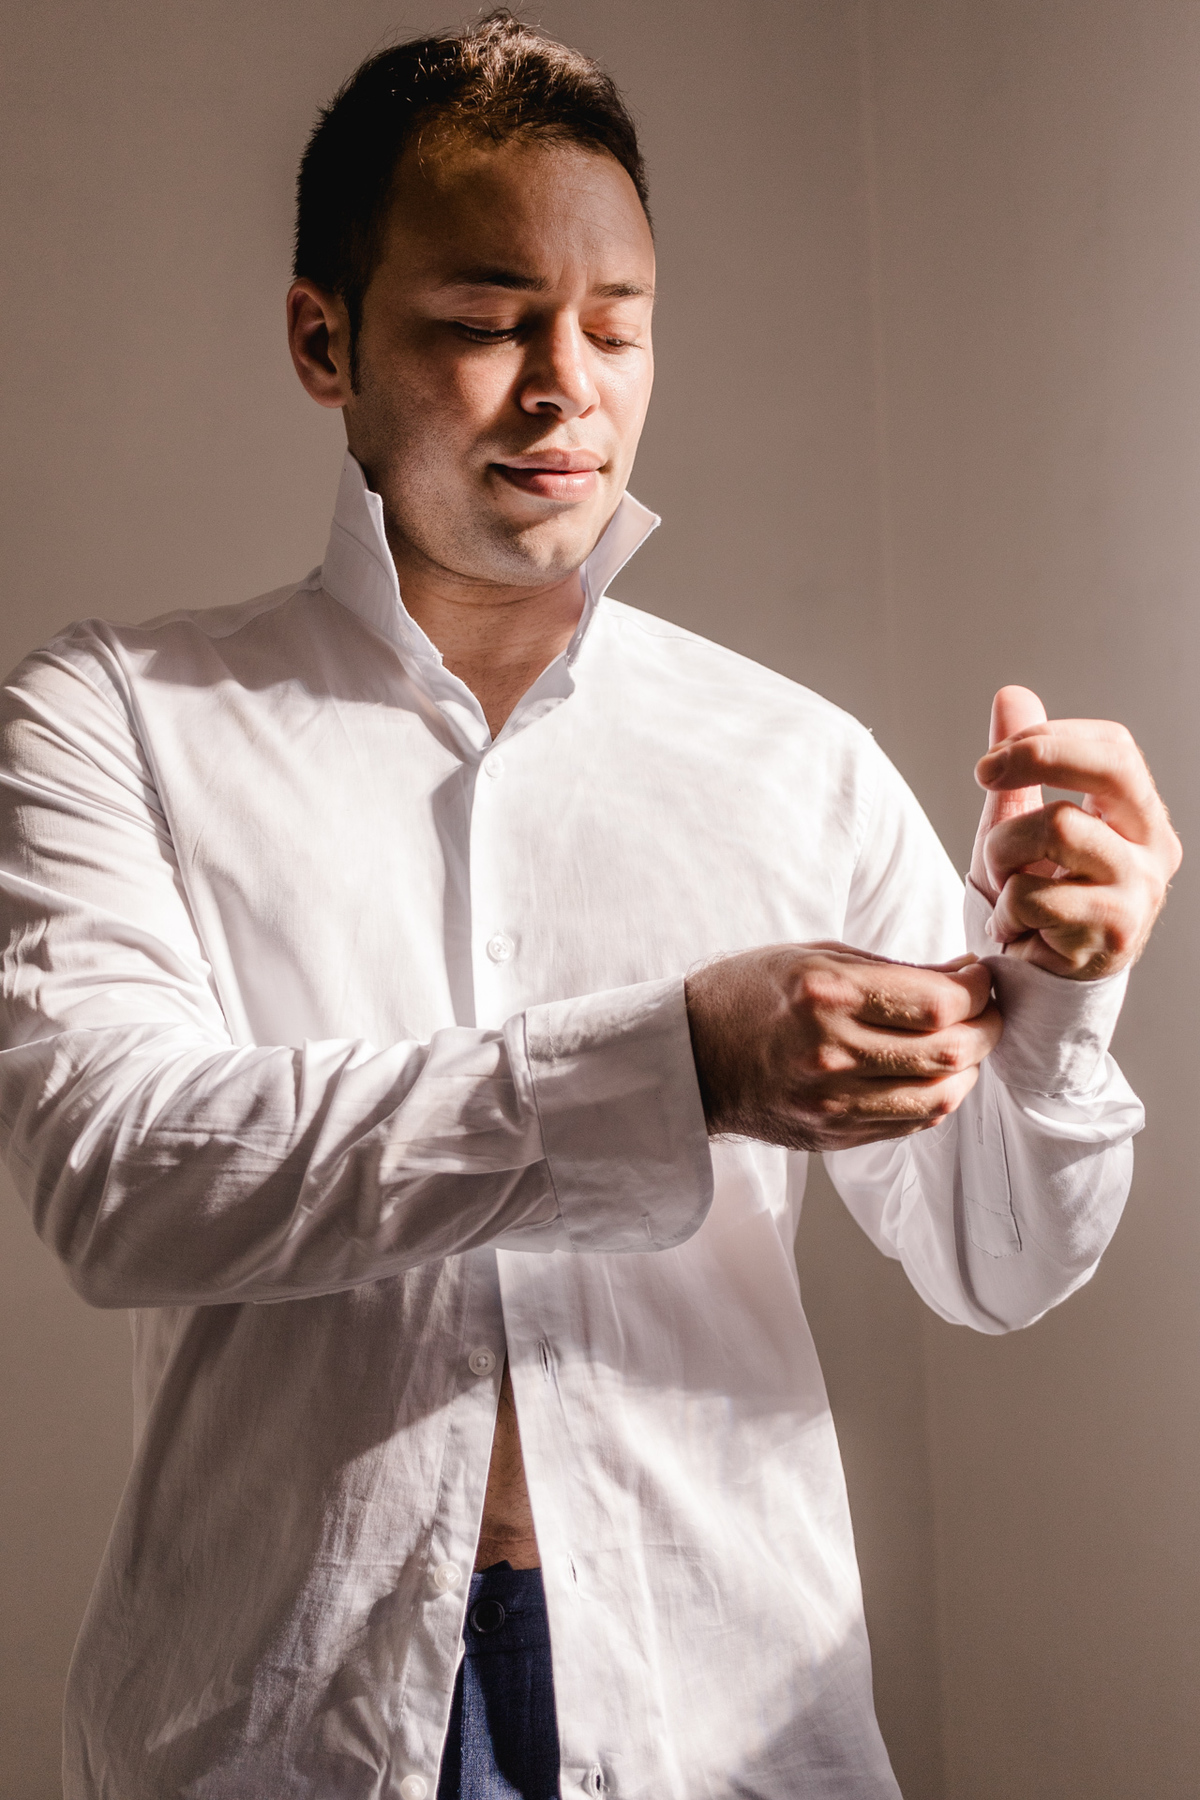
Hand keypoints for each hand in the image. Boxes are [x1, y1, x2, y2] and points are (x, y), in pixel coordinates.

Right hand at [684, 944, 1001, 1151]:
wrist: (690, 1056)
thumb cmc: (749, 993)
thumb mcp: (815, 956)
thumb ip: (894, 969)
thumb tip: (965, 973)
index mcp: (825, 994)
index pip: (938, 1002)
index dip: (978, 989)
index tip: (980, 977)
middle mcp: (830, 1052)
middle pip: (948, 1051)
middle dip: (986, 1026)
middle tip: (988, 1009)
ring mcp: (831, 1102)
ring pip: (939, 1096)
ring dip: (968, 1068)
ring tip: (965, 1044)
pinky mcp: (833, 1135)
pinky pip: (911, 1123)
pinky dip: (938, 1097)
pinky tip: (933, 1074)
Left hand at [971, 686, 1181, 979]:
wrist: (1043, 983)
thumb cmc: (1038, 895)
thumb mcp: (1022, 819)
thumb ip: (1022, 760)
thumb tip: (1011, 694)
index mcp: (1140, 813)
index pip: (1113, 747)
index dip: (1049, 739)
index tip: (994, 760)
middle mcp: (1153, 848)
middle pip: (1106, 771)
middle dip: (1035, 758)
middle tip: (985, 775)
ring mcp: (1138, 892)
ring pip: (1056, 829)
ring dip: (1004, 853)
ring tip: (1002, 884)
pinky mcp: (1110, 935)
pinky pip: (1034, 895)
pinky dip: (1005, 909)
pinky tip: (1013, 927)